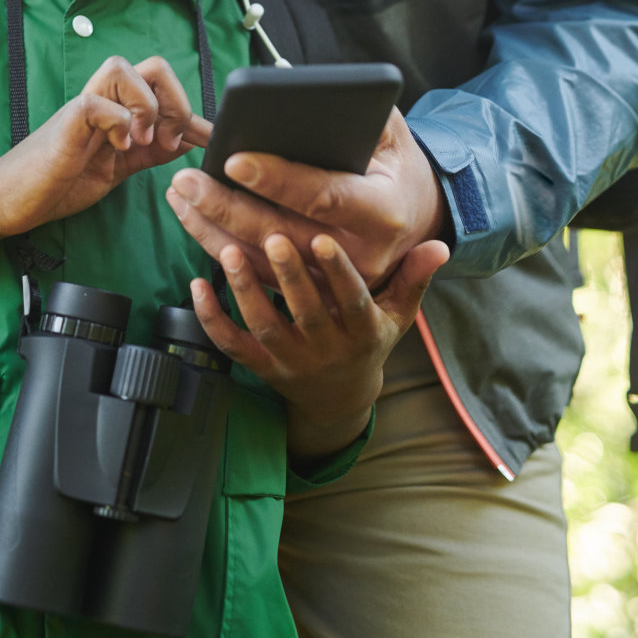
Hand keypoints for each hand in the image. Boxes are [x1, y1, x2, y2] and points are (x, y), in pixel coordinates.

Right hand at [0, 54, 211, 238]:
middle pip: (153, 65)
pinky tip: (119, 147)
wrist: (10, 202)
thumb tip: (188, 141)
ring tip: (142, 141)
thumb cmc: (58, 182)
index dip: (191, 110)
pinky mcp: (65, 123)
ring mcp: (83, 108)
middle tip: (169, 140)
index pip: (163, 86)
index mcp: (118, 109)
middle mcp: (103, 100)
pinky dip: (117, 121)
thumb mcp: (119, 167)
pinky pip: (96, 102)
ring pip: (123, 68)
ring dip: (146, 105)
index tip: (207, 141)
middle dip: (175, 101)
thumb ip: (150, 152)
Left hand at [165, 107, 446, 290]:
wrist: (417, 223)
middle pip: (281, 234)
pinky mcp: (313, 296)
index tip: (234, 159)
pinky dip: (222, 253)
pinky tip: (195, 226)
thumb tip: (302, 96)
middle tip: (189, 180)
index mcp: (382, 215)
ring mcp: (335, 284)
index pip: (323, 196)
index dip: (277, 180)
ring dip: (213, 231)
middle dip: (228, 207)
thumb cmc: (397, 170)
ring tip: (180, 196)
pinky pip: (259, 280)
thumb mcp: (394, 136)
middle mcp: (360, 258)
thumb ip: (360, 116)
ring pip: (262, 264)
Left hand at [191, 230, 448, 457]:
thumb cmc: (369, 341)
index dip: (338, 273)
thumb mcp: (397, 316)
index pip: (352, 301)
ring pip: (264, 326)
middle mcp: (325, 348)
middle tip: (274, 237)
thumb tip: (440, 246)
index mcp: (361, 332)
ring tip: (229, 251)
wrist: (340, 399)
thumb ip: (413, 279)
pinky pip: (232, 346)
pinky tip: (197, 285)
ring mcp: (289, 360)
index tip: (324, 240)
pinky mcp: (260, 366)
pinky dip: (211, 318)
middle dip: (289, 276)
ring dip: (245, 290)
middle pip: (305, 313)